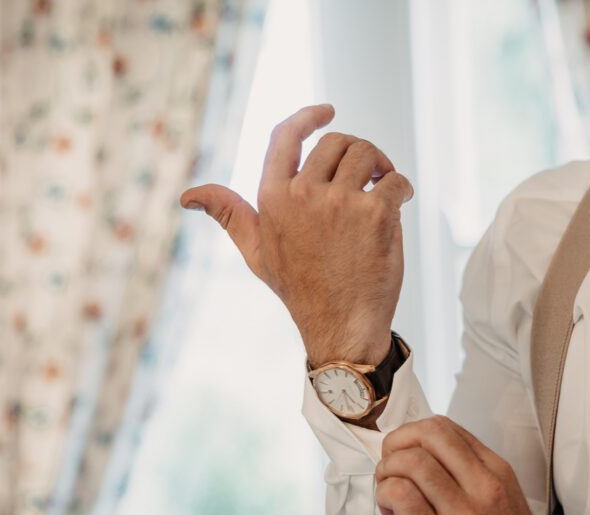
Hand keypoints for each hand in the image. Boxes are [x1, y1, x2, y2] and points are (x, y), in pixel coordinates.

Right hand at [180, 104, 413, 365]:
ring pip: (367, 154)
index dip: (308, 116)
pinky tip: (399, 203)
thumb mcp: (256, 252)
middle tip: (369, 173)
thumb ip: (229, 214)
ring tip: (384, 186)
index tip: (328, 111)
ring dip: (382, 165)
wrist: (339, 328)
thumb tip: (187, 196)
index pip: (287, 136)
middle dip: (356, 152)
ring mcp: (340, 203)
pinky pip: (395, 181)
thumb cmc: (300, 290)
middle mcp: (303, 194)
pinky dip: (402, 188)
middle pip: (337, 142)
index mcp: (272, 198)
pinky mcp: (375, 214)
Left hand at [374, 416, 545, 514]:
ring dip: (386, 473)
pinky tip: (391, 513)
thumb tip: (426, 458)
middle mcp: (482, 487)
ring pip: (410, 462)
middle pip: (426, 434)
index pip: (444, 427)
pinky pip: (402, 496)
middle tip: (390, 468)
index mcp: (496, 472)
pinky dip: (385, 495)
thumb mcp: (505, 500)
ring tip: (389, 496)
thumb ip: (471, 475)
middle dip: (395, 444)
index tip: (405, 455)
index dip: (412, 435)